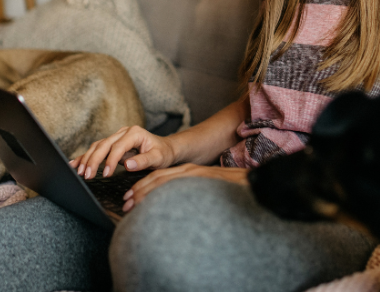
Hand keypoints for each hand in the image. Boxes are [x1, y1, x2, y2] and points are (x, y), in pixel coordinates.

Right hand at [69, 126, 175, 179]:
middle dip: (93, 160)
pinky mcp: (113, 143)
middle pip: (104, 145)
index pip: (118, 147)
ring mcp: (117, 137)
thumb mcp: (158, 158)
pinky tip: (75, 163)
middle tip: (86, 175)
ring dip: (87, 158)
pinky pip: (97, 149)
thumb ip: (143, 161)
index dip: (110, 160)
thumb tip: (127, 165)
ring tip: (79, 172)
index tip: (105, 174)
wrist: (166, 148)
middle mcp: (124, 132)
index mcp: (134, 133)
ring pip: (97, 146)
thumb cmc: (163, 153)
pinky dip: (86, 156)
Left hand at [121, 164, 247, 211]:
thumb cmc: (231, 189)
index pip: (161, 177)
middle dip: (139, 189)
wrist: (254, 181)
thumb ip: (190, 194)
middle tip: (125, 202)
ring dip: (146, 191)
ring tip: (132, 203)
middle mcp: (189, 171)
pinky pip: (178, 185)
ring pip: (164, 181)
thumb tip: (176, 208)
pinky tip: (154, 203)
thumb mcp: (205, 189)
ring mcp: (195, 174)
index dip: (143, 186)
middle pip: (158, 177)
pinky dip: (163, 192)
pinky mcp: (201, 178)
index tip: (130, 198)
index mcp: (189, 173)